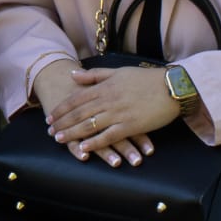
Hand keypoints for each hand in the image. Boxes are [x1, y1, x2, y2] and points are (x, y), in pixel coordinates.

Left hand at [37, 60, 174, 166]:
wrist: (172, 87)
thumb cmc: (146, 79)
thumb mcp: (118, 72)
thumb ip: (95, 75)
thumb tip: (73, 74)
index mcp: (105, 87)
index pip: (76, 99)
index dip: (62, 109)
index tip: (51, 116)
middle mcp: (108, 100)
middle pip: (79, 113)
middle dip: (62, 123)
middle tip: (49, 131)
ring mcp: (118, 114)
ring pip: (89, 125)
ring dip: (72, 133)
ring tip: (59, 140)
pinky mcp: (130, 126)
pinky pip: (108, 136)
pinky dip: (95, 143)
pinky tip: (83, 149)